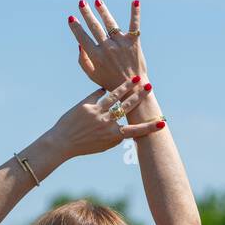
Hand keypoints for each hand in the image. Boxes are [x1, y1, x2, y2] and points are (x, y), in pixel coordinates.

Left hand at [49, 81, 164, 160]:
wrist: (61, 143)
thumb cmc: (83, 145)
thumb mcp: (103, 145)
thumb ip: (116, 136)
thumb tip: (126, 125)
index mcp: (112, 136)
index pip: (135, 131)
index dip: (149, 127)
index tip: (162, 123)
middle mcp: (106, 124)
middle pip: (127, 107)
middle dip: (140, 97)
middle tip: (149, 88)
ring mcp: (96, 113)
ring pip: (114, 96)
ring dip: (126, 87)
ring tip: (135, 79)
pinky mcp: (86, 105)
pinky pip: (97, 94)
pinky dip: (101, 91)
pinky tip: (104, 88)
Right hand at [67, 0, 148, 94]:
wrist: (132, 87)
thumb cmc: (109, 81)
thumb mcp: (92, 74)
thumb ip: (83, 60)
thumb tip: (79, 44)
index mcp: (96, 56)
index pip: (82, 38)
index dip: (76, 27)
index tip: (71, 18)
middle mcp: (107, 48)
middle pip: (95, 27)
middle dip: (87, 13)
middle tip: (81, 3)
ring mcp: (121, 44)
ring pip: (110, 23)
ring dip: (103, 10)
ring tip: (97, 2)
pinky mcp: (134, 42)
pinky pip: (134, 25)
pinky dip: (135, 13)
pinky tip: (135, 1)